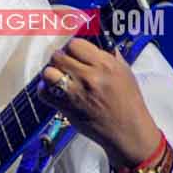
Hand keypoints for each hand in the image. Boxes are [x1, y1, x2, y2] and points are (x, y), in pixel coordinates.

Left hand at [39, 38, 161, 168]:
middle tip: (65, 66)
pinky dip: (44, 90)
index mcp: (106, 65)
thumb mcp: (125, 73)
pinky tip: (53, 91)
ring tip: (58, 78)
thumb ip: (108, 56)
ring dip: (51, 74)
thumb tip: (94, 42)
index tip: (74, 53)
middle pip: (58, 56)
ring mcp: (76, 93)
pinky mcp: (66, 107)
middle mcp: (90, 77)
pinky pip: (43, 92)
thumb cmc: (128, 101)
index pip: (75, 44)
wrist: (128, 130)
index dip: (72, 48)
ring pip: (47, 72)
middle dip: (60, 59)